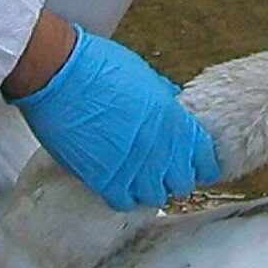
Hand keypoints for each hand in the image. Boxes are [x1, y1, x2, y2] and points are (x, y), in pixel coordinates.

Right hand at [10, 26, 220, 210]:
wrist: (61, 74)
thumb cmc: (99, 65)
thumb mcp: (146, 75)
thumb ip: (165, 98)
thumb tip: (172, 104)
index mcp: (176, 121)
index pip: (207, 161)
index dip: (200, 164)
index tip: (192, 163)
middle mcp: (161, 149)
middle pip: (182, 184)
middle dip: (174, 177)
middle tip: (162, 169)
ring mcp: (134, 167)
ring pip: (155, 197)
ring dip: (148, 188)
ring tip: (137, 176)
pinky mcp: (104, 179)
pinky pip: (124, 202)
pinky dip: (122, 196)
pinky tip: (116, 182)